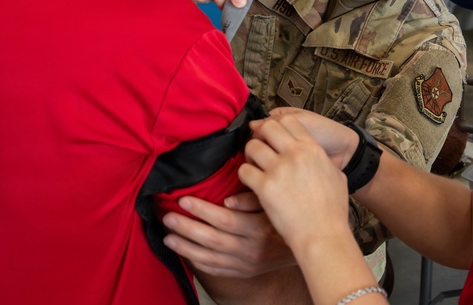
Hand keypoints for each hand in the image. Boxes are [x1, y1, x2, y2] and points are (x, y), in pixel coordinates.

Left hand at [162, 192, 295, 277]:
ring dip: (186, 247)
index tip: (184, 200)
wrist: (305, 246)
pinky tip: (185, 253)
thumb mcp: (274, 203)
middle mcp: (251, 249)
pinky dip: (198, 263)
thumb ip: (252, 199)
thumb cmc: (286, 217)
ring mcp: (245, 264)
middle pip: (213, 239)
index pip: (225, 219)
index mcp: (259, 228)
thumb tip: (228, 200)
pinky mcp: (242, 272)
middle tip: (168, 216)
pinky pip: (216, 270)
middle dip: (187, 228)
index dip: (202, 210)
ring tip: (168, 236)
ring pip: (210, 258)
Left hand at [239, 115, 354, 251]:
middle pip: (268, 127)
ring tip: (254, 166)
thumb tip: (319, 158)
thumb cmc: (332, 211)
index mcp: (312, 149)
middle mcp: (295, 154)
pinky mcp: (265, 186)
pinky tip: (251, 183)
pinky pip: (244, 170)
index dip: (278, 127)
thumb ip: (324, 162)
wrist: (323, 234)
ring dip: (250, 155)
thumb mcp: (337, 177)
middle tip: (260, 149)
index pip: (289, 120)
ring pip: (252, 146)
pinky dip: (245, 175)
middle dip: (261, 136)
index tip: (273, 137)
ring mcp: (279, 169)